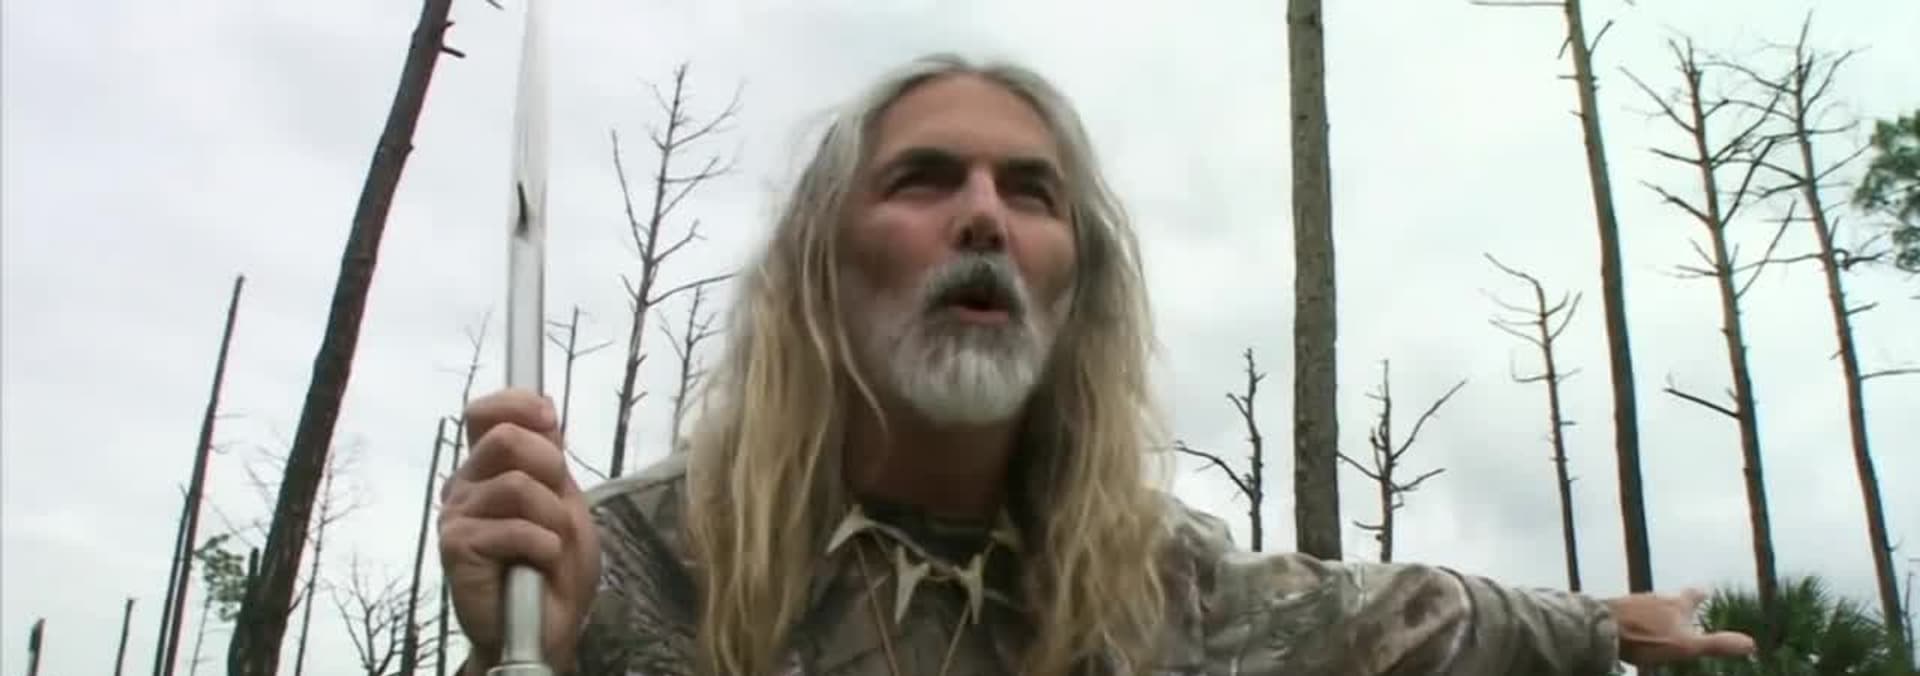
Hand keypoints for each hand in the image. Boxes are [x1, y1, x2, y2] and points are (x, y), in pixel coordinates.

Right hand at [439, 388, 600, 673]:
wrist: (550, 624)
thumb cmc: (555, 564)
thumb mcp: (565, 498)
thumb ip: (550, 455)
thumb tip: (542, 404)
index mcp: (488, 469)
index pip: (484, 413)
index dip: (517, 405)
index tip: (549, 421)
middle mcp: (465, 485)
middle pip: (505, 438)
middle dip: (550, 468)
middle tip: (558, 508)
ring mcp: (456, 515)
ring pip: (518, 485)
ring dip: (553, 520)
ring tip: (549, 547)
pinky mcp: (456, 546)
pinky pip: (515, 528)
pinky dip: (544, 546)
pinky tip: (539, 563)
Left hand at [1606, 588, 1754, 667]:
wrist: (1599, 627)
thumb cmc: (1645, 637)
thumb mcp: (1686, 645)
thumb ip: (1717, 644)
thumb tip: (1752, 644)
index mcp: (1675, 604)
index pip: (1693, 595)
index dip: (1700, 594)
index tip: (1705, 590)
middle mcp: (1654, 597)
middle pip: (1670, 599)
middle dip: (1678, 603)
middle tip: (1684, 606)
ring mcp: (1632, 602)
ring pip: (1650, 604)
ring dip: (1657, 611)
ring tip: (1661, 619)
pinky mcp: (1613, 610)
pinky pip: (1630, 613)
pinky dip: (1637, 619)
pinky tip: (1633, 628)